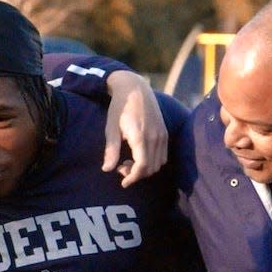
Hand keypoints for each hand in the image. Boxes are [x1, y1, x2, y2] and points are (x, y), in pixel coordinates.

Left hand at [103, 71, 167, 186]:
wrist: (135, 88)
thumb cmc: (119, 108)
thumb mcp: (111, 128)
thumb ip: (110, 150)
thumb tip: (107, 170)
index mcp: (140, 137)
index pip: (142, 166)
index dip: (133, 178)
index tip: (123, 182)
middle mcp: (154, 138)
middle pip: (151, 168)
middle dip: (136, 174)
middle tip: (121, 168)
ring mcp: (162, 135)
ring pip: (158, 164)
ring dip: (145, 169)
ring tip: (130, 161)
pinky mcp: (165, 133)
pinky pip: (163, 155)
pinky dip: (153, 162)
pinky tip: (140, 155)